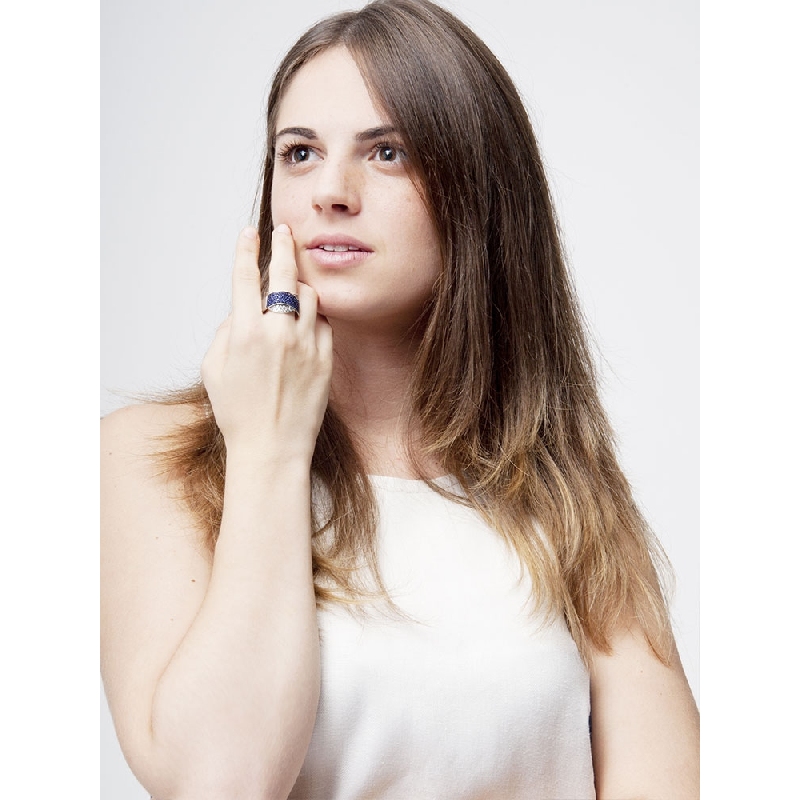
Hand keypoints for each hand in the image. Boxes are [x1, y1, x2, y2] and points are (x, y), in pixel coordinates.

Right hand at [201, 224, 332, 460]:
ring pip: (310, 296)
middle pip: (285, 275)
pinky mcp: (326, 358)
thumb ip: (226, 332)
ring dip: (300, 286)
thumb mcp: (213, 369)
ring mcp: (307, 344)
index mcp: (245, 332)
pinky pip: (324, 323)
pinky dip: (314, 316)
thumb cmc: (238, 412)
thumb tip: (243, 311)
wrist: (272, 447)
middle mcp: (279, 332)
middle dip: (283, 247)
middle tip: (285, 233)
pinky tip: (307, 320)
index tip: (250, 233)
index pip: (245, 277)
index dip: (247, 249)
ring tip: (293, 288)